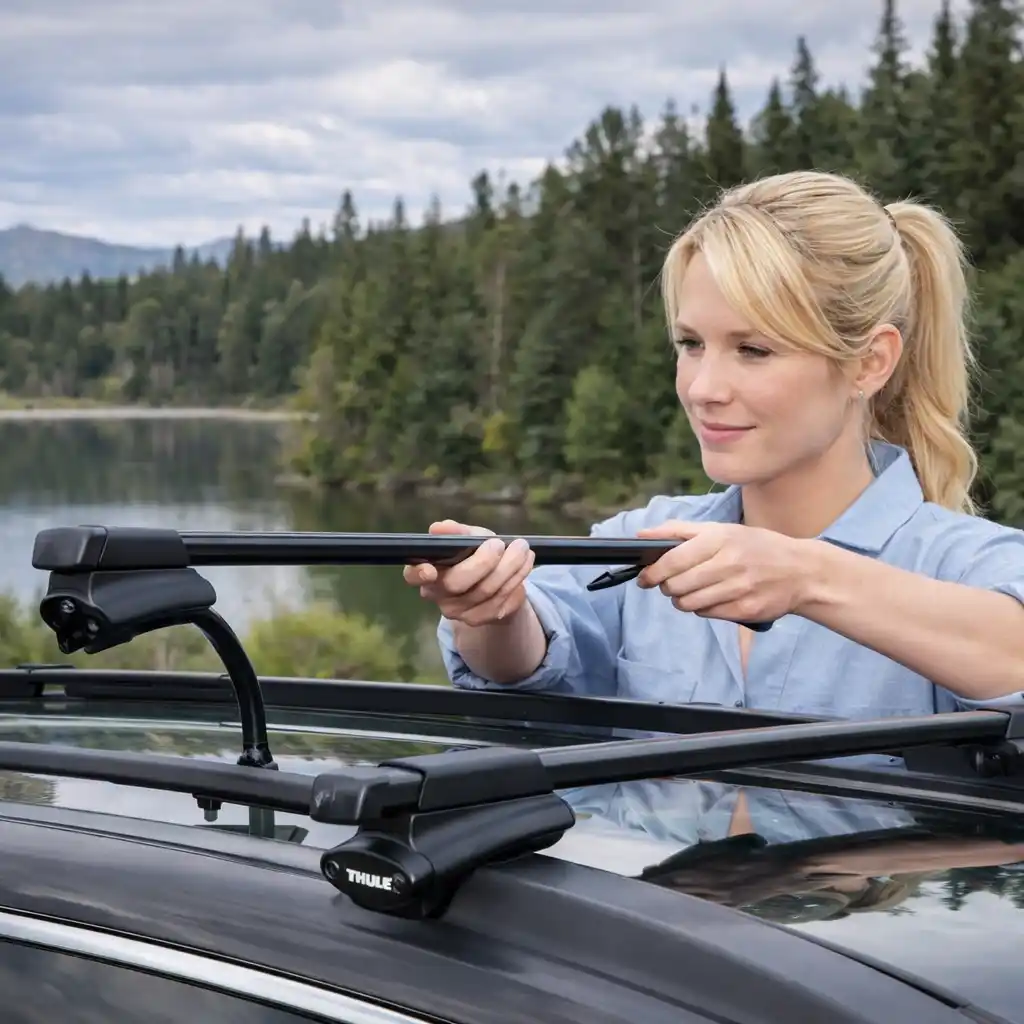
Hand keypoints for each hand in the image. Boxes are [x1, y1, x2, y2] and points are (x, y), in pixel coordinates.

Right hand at [403, 519, 535, 626]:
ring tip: (522, 548)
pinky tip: (525, 563)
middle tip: (499, 544)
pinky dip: (517, 577)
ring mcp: (458, 612)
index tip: (430, 569)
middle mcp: (438, 594)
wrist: (496, 583)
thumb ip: (456, 532)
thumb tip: (439, 528)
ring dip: (509, 566)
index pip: (412, 576)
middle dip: (482, 561)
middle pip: (456, 583)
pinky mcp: (480, 619)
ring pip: (486, 590)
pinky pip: (501, 598)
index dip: (418, 574)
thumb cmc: (475, 556)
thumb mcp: (468, 538)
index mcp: (427, 571)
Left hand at [634, 521, 812, 624]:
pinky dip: (702, 609)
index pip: (673, 560)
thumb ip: (678, 531)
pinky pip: (707, 614)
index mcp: (720, 539)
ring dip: (682, 600)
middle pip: (677, 585)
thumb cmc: (756, 547)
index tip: (644, 577)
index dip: (653, 572)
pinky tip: (711, 598)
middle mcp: (730, 563)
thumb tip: (641, 535)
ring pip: (689, 603)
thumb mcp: (721, 529)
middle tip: (671, 584)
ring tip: (690, 591)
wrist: (802, 571)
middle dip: (667, 587)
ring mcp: (739, 588)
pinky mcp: (747, 610)